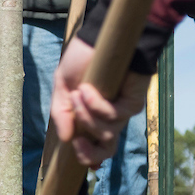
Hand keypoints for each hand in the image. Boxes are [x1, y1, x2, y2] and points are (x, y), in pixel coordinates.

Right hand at [51, 37, 149, 167]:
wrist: (101, 36)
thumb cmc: (84, 59)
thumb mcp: (63, 86)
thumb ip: (61, 112)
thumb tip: (65, 139)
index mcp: (94, 116)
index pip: (97, 146)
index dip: (89, 158)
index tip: (76, 153)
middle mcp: (110, 117)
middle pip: (107, 150)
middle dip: (89, 152)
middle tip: (76, 142)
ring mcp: (122, 110)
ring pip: (105, 132)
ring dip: (86, 115)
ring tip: (78, 92)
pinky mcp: (133, 101)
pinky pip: (112, 115)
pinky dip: (96, 105)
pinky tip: (87, 90)